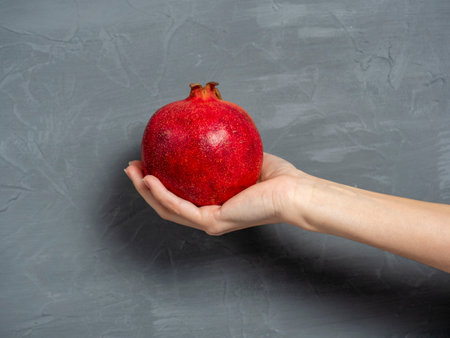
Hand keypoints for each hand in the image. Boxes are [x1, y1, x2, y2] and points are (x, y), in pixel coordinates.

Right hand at [125, 153, 304, 234]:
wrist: (293, 192)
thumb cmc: (276, 177)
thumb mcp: (240, 156)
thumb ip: (221, 147)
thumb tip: (207, 123)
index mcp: (214, 203)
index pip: (181, 195)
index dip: (160, 182)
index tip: (148, 162)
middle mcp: (208, 216)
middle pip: (167, 205)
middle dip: (145, 187)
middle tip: (131, 168)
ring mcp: (209, 222)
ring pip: (167, 209)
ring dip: (146, 191)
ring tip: (132, 172)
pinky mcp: (213, 222)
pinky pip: (180, 208)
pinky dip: (161, 194)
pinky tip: (149, 179)